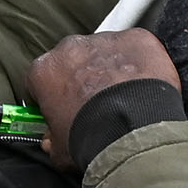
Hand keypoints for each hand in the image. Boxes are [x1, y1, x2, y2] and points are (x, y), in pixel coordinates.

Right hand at [25, 30, 179, 166]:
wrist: (133, 131)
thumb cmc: (92, 138)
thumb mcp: (61, 150)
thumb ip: (52, 140)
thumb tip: (53, 140)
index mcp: (45, 71)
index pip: (41, 79)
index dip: (51, 97)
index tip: (61, 110)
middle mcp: (71, 47)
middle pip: (73, 60)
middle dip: (82, 79)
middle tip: (97, 106)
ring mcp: (105, 40)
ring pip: (105, 52)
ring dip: (112, 70)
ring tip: (125, 99)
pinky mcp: (137, 38)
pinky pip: (136, 49)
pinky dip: (141, 64)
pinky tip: (146, 88)